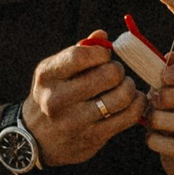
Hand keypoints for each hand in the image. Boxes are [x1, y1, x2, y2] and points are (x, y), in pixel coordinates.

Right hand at [25, 38, 149, 166]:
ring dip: (130, 88)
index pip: (81, 55)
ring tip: (123, 88)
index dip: (101, 53)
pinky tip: (132, 102)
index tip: (103, 57)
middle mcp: (58, 99)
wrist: (36, 139)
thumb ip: (78, 51)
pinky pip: (129, 117)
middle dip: (118, 70)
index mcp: (48, 76)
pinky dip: (137, 105)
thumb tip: (103, 35)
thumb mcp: (54, 72)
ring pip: (123, 96)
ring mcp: (75, 121)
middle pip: (109, 74)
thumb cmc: (52, 96)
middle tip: (115, 74)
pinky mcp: (93, 137)